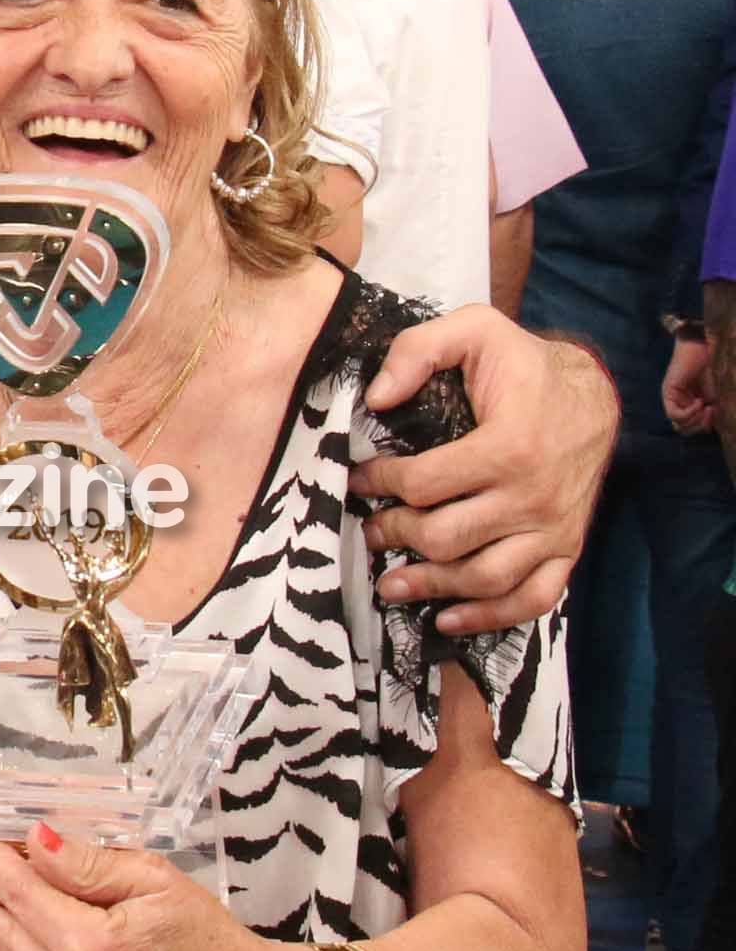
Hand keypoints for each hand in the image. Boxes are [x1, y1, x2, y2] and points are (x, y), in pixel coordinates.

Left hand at [356, 309, 615, 633]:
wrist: (592, 392)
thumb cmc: (523, 364)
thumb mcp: (475, 329)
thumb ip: (418, 349)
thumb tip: (374, 398)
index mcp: (508, 446)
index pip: (423, 483)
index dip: (379, 483)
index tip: (358, 480)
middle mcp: (533, 496)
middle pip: (445, 537)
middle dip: (396, 535)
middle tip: (370, 530)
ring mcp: (554, 529)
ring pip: (483, 577)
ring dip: (430, 587)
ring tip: (389, 584)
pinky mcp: (568, 548)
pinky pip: (533, 599)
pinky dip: (490, 617)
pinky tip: (448, 620)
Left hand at [664, 336, 715, 436]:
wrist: (700, 350)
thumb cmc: (708, 369)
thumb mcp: (712, 395)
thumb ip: (710, 412)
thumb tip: (709, 428)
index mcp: (687, 405)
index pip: (691, 427)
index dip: (703, 426)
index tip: (715, 412)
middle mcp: (676, 404)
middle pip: (684, 429)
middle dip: (700, 425)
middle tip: (711, 411)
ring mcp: (671, 399)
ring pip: (678, 424)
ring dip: (696, 419)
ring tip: (705, 405)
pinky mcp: (668, 393)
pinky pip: (674, 414)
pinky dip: (689, 413)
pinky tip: (699, 402)